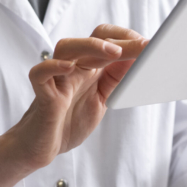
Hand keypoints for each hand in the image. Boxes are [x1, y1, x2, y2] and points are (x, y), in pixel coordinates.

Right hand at [0, 24, 146, 186]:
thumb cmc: (68, 122)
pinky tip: (69, 67)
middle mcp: (72, 68)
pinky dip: (52, 67)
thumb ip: (115, 79)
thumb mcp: (101, 99)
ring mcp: (56, 80)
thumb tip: (138, 60)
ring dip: (91, 46)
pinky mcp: (43, 96)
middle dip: (120, 42)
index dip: (126, 39)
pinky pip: (40, 74)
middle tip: (144, 45)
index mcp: (88, 68)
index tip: (148, 45)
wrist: (39, 148)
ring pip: (66, 48)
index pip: (105, 39)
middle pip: (92, 41)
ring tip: (113, 51)